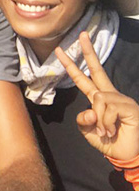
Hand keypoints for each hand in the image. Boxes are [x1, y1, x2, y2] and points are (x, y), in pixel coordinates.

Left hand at [56, 32, 138, 159]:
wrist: (127, 156)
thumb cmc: (109, 142)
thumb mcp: (89, 130)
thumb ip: (83, 119)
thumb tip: (90, 109)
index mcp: (99, 99)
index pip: (83, 79)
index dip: (72, 66)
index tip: (60, 51)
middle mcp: (111, 95)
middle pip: (97, 70)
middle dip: (88, 52)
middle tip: (81, 35)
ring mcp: (122, 100)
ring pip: (99, 98)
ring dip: (99, 119)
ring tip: (106, 131)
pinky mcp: (130, 108)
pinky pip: (108, 109)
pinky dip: (106, 122)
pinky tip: (112, 130)